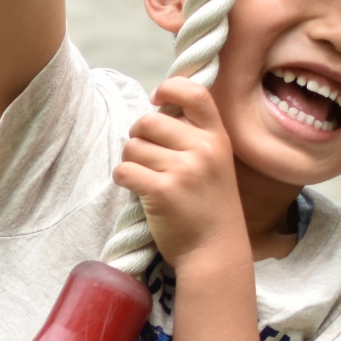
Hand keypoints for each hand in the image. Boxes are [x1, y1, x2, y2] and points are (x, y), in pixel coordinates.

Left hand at [111, 77, 246, 270]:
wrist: (215, 252)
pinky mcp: (162, 191)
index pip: (195, 92)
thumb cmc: (209, 208)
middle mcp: (203, 149)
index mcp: (217, 138)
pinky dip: (123, 179)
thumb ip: (195, 137)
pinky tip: (136, 189)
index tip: (156, 100)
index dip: (169, 88)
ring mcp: (183, 170)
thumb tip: (157, 109)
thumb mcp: (216, 164)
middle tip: (144, 156)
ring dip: (130, 161)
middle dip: (138, 136)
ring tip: (144, 178)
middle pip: (149, 121)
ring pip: (132, 146)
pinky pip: (124, 170)